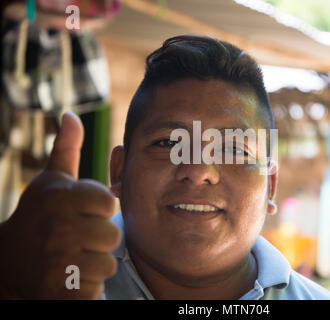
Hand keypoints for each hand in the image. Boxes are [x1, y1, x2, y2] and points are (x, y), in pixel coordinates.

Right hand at [0, 112, 120, 298]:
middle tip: (77, 238)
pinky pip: (95, 287)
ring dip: (94, 264)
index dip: (100, 210)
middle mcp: (57, 226)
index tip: (84, 212)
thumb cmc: (39, 216)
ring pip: (106, 264)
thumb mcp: (51, 180)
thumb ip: (66, 149)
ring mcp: (57, 260)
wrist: (9, 261)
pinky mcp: (59, 290)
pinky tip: (69, 277)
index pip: (109, 203)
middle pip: (112, 235)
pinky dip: (86, 287)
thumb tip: (70, 114)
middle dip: (99, 239)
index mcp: (60, 197)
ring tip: (73, 257)